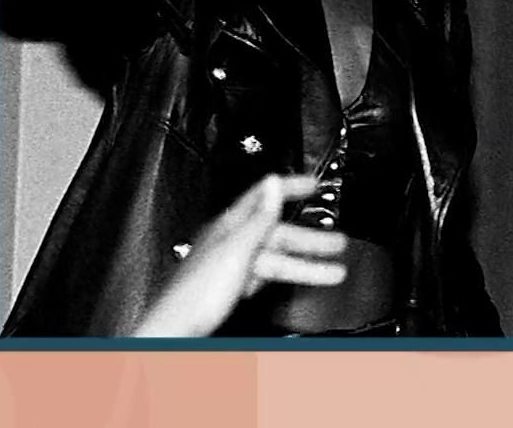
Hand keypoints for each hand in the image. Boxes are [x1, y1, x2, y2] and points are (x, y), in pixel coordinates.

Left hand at [132, 174, 347, 337]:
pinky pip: (265, 275)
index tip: (314, 184)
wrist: (175, 329)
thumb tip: (274, 184)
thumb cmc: (196, 292)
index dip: (291, 188)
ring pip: (276, 259)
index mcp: (230, 226)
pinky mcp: (230, 285)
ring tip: (333, 270)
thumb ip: (259, 218)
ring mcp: (230, 264)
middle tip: (338, 241)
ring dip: (307, 264)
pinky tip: (293, 282)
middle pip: (277, 234)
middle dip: (311, 238)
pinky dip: (284, 277)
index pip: (264, 196)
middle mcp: (229, 241)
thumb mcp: (236, 248)